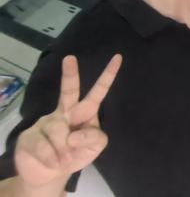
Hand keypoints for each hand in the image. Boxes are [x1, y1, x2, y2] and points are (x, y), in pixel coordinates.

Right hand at [14, 54, 121, 189]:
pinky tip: (52, 161)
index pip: (98, 91)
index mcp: (85, 111)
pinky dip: (51, 159)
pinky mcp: (29, 135)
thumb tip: (73, 135)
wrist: (50, 174)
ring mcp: (45, 122)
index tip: (118, 57)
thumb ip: (94, 138)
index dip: (108, 76)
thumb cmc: (76, 154)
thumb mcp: (95, 147)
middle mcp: (65, 111)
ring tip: (63, 158)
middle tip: (70, 58)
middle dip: (70, 74)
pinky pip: (44, 147)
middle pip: (69, 91)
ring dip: (64, 151)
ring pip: (59, 132)